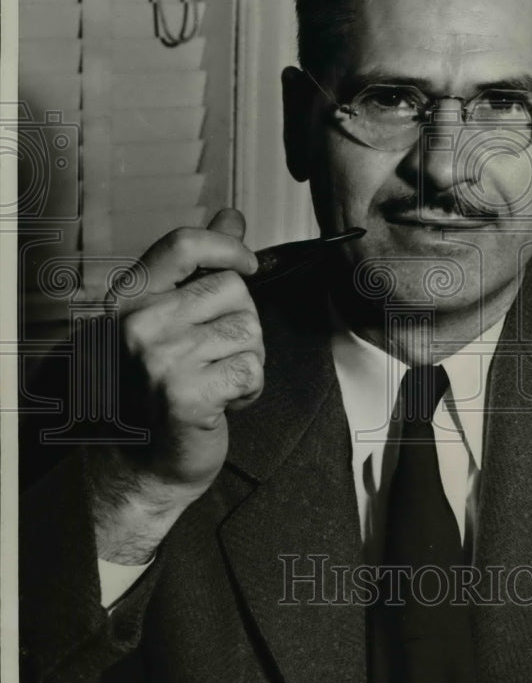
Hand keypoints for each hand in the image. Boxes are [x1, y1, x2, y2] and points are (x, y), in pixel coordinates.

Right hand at [91, 209, 263, 562]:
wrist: (139, 465)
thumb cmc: (159, 390)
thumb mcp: (172, 320)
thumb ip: (199, 268)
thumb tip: (232, 217)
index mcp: (129, 299)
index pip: (183, 244)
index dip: (227, 246)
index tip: (248, 263)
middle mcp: (137, 324)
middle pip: (232, 288)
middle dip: (242, 324)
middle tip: (215, 358)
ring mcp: (158, 358)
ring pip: (249, 330)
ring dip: (248, 360)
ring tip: (216, 382)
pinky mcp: (185, 393)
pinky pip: (251, 368)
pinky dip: (249, 389)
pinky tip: (222, 403)